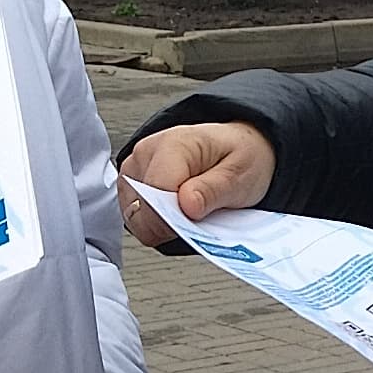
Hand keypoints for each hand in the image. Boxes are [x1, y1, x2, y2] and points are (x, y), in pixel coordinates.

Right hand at [117, 120, 276, 247]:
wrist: (238, 146)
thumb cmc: (238, 155)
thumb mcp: (240, 173)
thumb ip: (213, 190)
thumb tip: (187, 206)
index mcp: (173, 145)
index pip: (155, 194)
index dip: (173, 220)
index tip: (194, 227)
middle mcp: (147, 153)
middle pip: (139, 209)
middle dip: (168, 224)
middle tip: (199, 218)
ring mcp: (136, 168)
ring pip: (133, 217)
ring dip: (162, 225)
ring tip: (191, 213)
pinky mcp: (132, 184)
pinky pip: (135, 217)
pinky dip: (156, 223)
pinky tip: (179, 214)